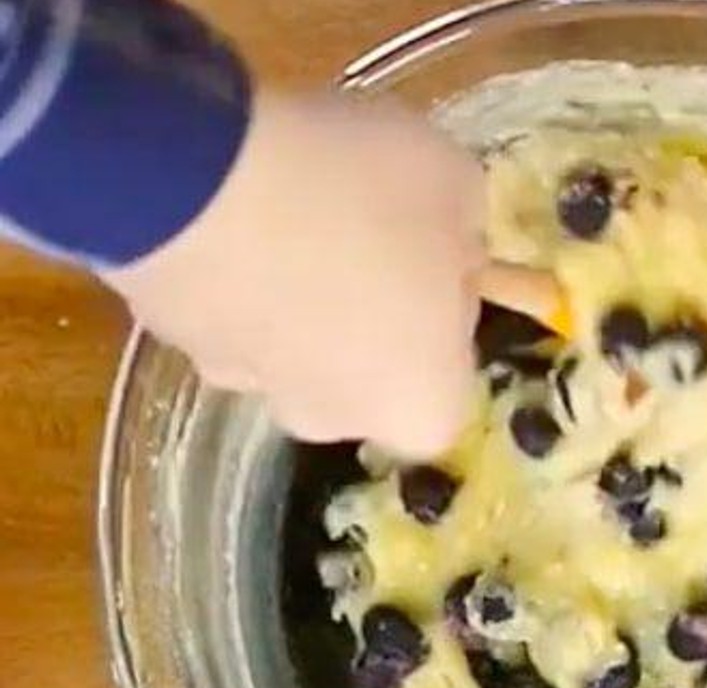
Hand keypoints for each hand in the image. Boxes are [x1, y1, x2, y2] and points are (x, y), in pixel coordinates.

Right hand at [105, 89, 485, 457]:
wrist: (196, 178)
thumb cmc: (362, 197)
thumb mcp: (459, 185)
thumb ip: (466, 232)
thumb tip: (448, 248)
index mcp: (423, 410)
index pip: (451, 372)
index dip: (445, 308)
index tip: (433, 247)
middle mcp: (336, 423)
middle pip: (368, 366)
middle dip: (369, 306)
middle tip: (364, 224)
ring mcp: (247, 389)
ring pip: (294, 340)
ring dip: (298, 286)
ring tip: (292, 203)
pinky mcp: (172, 340)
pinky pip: (228, 305)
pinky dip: (237, 266)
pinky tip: (233, 202)